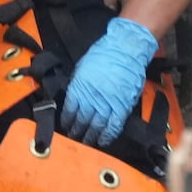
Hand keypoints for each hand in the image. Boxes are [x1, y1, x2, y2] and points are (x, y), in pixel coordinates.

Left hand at [60, 16, 158, 147]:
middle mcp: (91, 98)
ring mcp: (107, 104)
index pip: (69, 111)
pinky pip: (113, 126)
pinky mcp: (122, 107)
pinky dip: (108, 135)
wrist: (125, 48)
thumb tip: (74, 97)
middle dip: (76, 132)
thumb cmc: (104, 53)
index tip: (66, 127)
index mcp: (79, 88)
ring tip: (87, 143)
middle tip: (74, 138)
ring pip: (96, 127)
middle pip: (81, 121)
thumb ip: (77, 84)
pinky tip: (103, 141)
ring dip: (90, 137)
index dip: (67, 121)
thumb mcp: (82, 67)